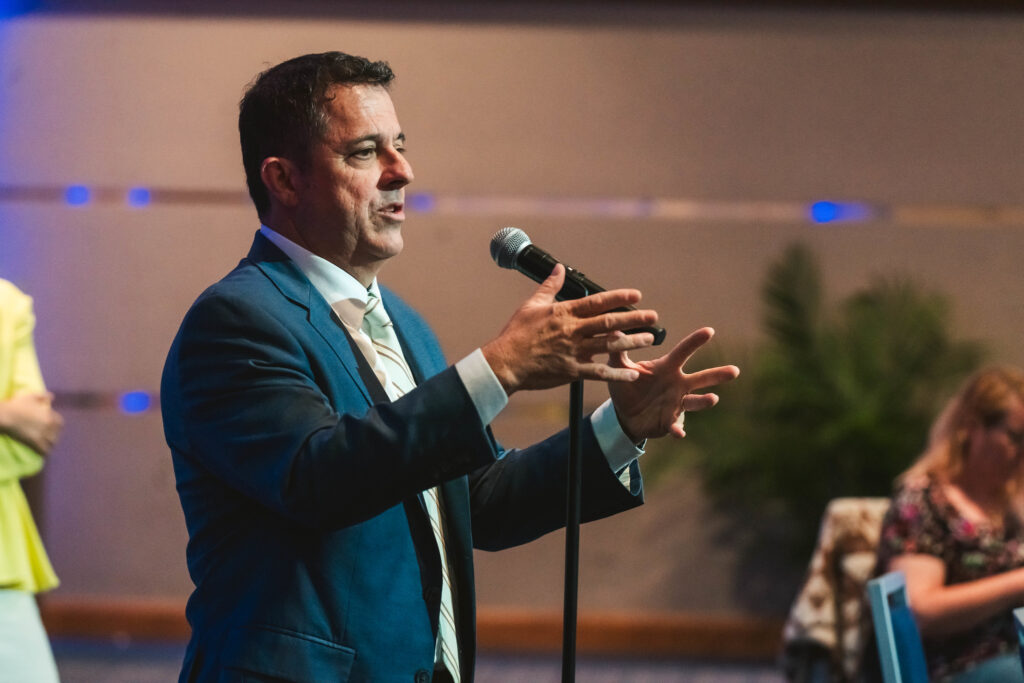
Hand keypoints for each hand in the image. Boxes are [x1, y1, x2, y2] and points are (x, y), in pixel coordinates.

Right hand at [0, 392, 62, 454]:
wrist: (5, 415)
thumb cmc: (17, 405)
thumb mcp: (31, 397)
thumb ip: (43, 396)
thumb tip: (52, 397)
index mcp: (49, 415)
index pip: (59, 422)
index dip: (56, 425)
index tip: (52, 426)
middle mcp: (48, 425)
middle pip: (57, 433)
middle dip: (54, 435)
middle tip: (49, 437)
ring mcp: (42, 434)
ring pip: (52, 442)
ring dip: (50, 444)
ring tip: (47, 445)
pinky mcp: (34, 442)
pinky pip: (44, 450)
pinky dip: (45, 452)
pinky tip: (43, 453)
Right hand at [482, 264, 658, 394]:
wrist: (505, 362)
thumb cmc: (516, 334)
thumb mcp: (532, 305)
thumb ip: (549, 287)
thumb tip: (558, 268)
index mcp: (564, 313)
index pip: (596, 302)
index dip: (618, 298)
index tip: (636, 295)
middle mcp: (572, 331)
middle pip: (608, 322)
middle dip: (633, 319)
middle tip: (652, 316)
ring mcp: (573, 351)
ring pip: (608, 345)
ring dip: (631, 342)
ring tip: (648, 338)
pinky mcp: (572, 371)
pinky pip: (599, 373)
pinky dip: (616, 374)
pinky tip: (632, 373)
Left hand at [608, 327, 738, 441]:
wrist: (623, 415)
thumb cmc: (626, 386)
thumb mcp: (619, 368)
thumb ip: (618, 350)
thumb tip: (615, 329)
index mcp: (667, 368)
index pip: (684, 352)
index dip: (696, 342)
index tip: (710, 331)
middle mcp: (677, 384)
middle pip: (700, 378)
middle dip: (718, 374)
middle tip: (735, 371)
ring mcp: (676, 403)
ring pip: (696, 402)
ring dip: (705, 401)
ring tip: (714, 399)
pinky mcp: (669, 421)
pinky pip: (676, 425)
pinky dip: (678, 429)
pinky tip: (680, 433)